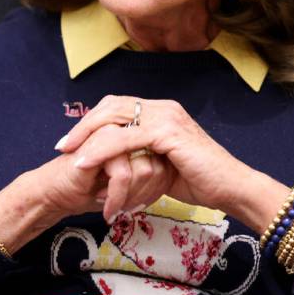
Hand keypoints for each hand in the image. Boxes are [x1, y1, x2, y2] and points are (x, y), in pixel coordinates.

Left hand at [55, 95, 252, 218]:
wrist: (230, 188)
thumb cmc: (201, 181)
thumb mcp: (164, 164)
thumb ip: (142, 156)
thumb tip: (118, 166)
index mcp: (162, 111)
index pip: (119, 106)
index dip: (93, 120)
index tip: (73, 140)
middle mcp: (164, 108)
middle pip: (112, 106)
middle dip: (84, 124)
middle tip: (63, 145)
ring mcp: (167, 117)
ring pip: (115, 118)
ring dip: (87, 135)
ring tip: (68, 153)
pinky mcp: (168, 132)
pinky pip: (125, 137)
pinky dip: (101, 148)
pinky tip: (86, 161)